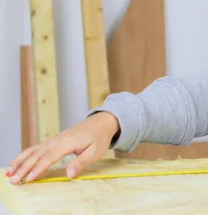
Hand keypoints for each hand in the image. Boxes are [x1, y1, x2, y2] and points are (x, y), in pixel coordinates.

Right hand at [5, 112, 119, 184]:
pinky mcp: (52, 141)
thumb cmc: (99, 137)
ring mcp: (53, 140)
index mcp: (67, 143)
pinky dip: (24, 156)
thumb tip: (68, 175)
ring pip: (32, 151)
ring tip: (9, 174)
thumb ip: (81, 163)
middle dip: (23, 168)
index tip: (29, 179)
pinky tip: (16, 164)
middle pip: (37, 155)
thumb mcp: (95, 152)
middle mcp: (57, 140)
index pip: (49, 157)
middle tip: (13, 181)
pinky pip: (35, 149)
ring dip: (20, 162)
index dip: (38, 168)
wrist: (101, 122)